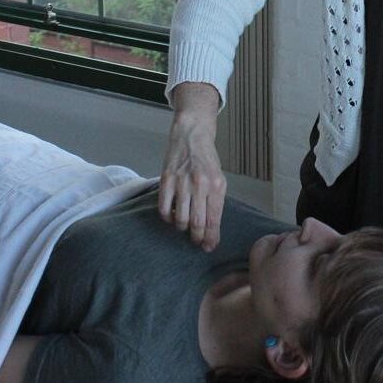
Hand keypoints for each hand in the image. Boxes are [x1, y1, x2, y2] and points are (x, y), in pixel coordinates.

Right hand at [159, 83, 226, 250]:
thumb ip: (215, 201)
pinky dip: (167, 217)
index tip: (209, 246)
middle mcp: (200, 185)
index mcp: (217, 186)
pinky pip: (164, 208)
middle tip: (196, 241)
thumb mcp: (219, 179)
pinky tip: (172, 215)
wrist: (192, 135)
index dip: (211, 238)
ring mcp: (182, 182)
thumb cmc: (207, 160)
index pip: (213, 220)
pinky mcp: (166, 179)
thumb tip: (210, 228)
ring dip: (182, 227)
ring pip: (180, 219)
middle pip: (197, 223)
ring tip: (184, 225)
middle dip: (197, 238)